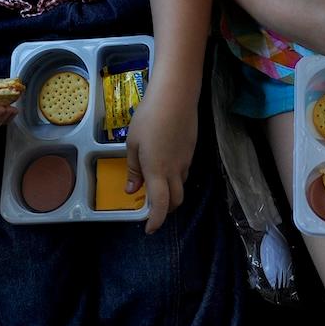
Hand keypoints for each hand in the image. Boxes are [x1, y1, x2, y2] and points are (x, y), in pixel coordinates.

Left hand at [124, 84, 195, 233]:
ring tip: (157, 183)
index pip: (161, 206)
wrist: (176, 96)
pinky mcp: (192, 150)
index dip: (156, 221)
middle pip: (176, 201)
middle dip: (165, 210)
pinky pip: (185, 171)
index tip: (149, 229)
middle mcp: (175, 170)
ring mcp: (186, 160)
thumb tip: (132, 189)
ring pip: (181, 185)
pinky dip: (176, 176)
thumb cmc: (148, 118)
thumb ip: (133, 169)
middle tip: (153, 208)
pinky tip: (166, 162)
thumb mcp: (132, 143)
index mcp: (157, 171)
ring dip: (171, 192)